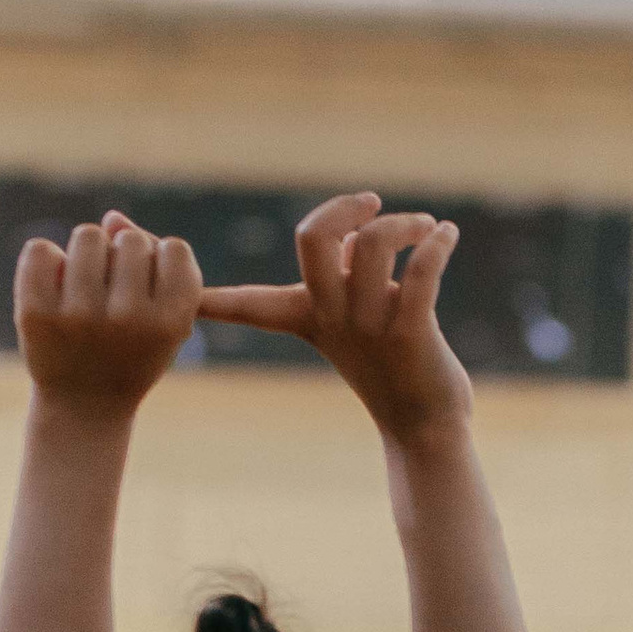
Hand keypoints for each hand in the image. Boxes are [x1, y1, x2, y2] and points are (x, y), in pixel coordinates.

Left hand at [15, 214, 201, 408]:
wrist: (85, 407)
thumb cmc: (132, 354)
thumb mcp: (162, 319)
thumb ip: (154, 264)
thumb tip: (111, 218)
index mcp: (171, 322)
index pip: (175, 250)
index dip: (161, 263)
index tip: (150, 291)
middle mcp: (128, 318)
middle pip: (130, 240)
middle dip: (122, 258)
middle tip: (113, 294)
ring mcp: (80, 316)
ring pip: (88, 235)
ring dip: (86, 254)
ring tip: (84, 287)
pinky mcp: (36, 314)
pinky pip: (41, 250)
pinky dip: (45, 261)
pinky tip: (54, 287)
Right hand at [200, 191, 473, 447]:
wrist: (425, 428)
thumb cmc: (391, 370)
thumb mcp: (355, 322)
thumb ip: (350, 278)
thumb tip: (353, 241)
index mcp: (310, 316)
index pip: (249, 302)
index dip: (215, 299)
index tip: (184, 297)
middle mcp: (333, 317)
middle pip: (313, 238)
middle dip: (342, 207)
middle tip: (372, 203)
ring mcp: (369, 325)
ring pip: (372, 244)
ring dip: (403, 224)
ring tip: (427, 227)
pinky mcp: (410, 333)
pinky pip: (421, 273)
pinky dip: (437, 246)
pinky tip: (448, 235)